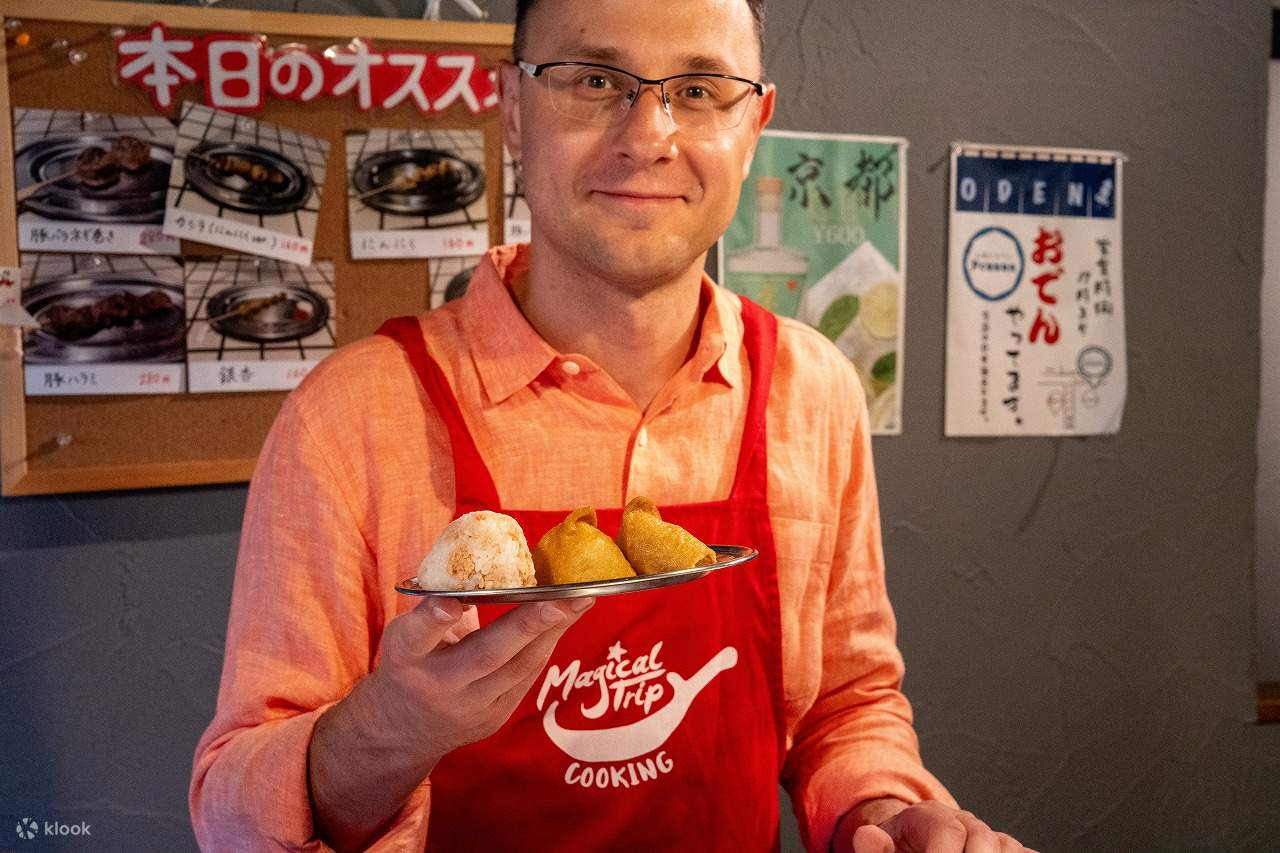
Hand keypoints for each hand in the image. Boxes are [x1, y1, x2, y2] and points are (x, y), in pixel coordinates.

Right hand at [367, 594, 594, 760]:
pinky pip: (527, 677)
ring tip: (580, 601)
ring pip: (518, 667)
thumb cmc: (411, 662)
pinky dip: (547, 644)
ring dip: (553, 631)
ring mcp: (469, 707)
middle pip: (484, 656)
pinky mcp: (494, 718)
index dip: (433, 619)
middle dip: (525, 626)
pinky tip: (567, 619)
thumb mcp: (407, 633)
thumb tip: (482, 556)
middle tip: (558, 600)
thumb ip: (436, 604)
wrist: (404, 728)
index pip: (416, 637)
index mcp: (404, 657)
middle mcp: (437, 685)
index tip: (453, 600)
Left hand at [846, 800, 1036, 852]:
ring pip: (1007, 848)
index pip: (947, 831)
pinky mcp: (1009, 852)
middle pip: (983, 841)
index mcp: (932, 817)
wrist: (916, 847)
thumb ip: (876, 847)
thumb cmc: (901, 851)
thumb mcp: (883, 848)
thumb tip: (867, 836)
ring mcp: (991, 837)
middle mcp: (967, 823)